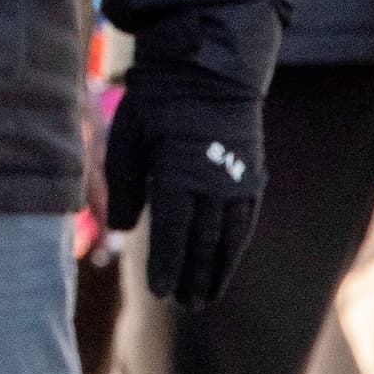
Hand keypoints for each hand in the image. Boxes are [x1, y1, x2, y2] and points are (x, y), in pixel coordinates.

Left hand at [97, 64, 266, 308]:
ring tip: (205, 298)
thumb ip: (124, 186)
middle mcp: (214, 183)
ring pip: (229, 237)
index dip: (167, 265)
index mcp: (179, 173)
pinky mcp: (252, 173)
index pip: (173, 232)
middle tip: (184, 306)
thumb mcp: (127, 137)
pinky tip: (227, 263)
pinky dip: (236, 245)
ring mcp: (238, 180)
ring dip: (218, 270)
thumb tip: (121, 231)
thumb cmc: (158, 102)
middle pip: (203, 242)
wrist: (210, 67)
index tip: (160, 293)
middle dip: (193, 277)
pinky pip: (246, 219)